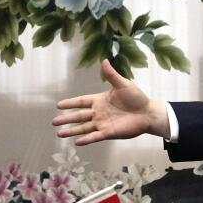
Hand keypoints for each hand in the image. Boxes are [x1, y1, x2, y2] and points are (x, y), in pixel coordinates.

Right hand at [52, 59, 169, 144]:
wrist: (147, 112)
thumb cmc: (136, 98)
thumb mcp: (123, 84)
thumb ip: (111, 75)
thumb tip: (104, 60)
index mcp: (100, 100)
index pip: (81, 102)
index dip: (70, 103)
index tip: (58, 105)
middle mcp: (98, 113)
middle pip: (79, 116)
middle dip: (66, 119)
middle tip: (54, 122)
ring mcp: (102, 123)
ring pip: (83, 128)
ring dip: (72, 130)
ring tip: (59, 133)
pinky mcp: (109, 132)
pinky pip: (95, 136)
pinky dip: (86, 139)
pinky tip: (76, 142)